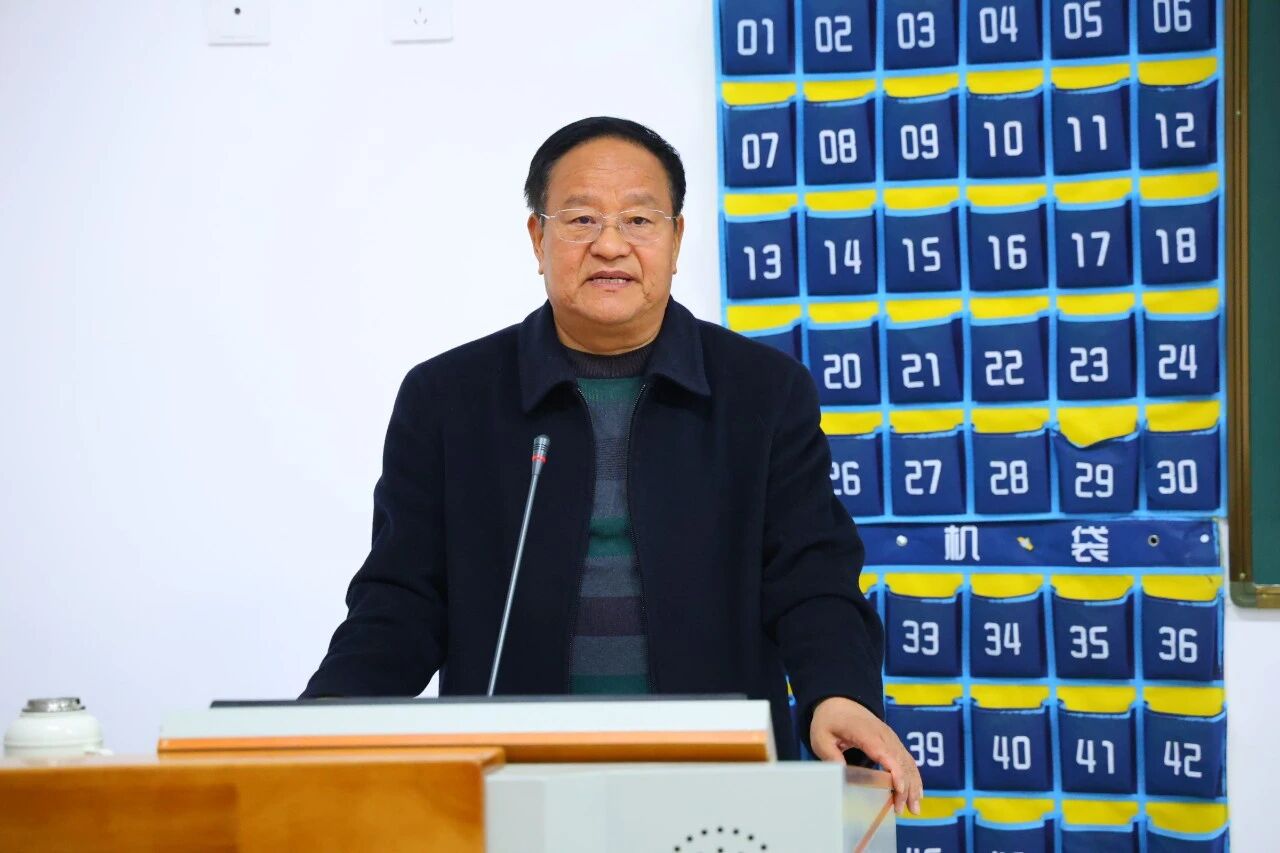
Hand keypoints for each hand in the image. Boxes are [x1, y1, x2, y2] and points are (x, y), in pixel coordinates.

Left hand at [809, 696, 923, 814]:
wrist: (840, 702)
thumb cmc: (830, 721)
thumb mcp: (821, 737)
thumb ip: (831, 755)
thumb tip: (843, 774)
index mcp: (865, 733)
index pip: (884, 753)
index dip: (894, 771)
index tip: (899, 789)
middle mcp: (883, 735)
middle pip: (900, 762)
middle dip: (905, 787)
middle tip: (902, 809)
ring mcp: (890, 738)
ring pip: (907, 762)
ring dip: (913, 785)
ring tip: (914, 808)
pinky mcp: (893, 742)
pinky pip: (907, 759)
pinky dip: (913, 776)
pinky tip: (916, 793)